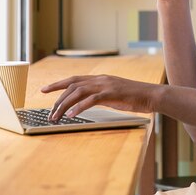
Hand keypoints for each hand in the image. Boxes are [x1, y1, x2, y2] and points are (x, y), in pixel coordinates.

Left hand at [41, 75, 155, 120]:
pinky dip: (79, 107)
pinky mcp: (112, 94)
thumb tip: (87, 103)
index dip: (58, 84)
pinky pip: (91, 100)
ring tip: (57, 116)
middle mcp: (101, 79)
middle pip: (72, 85)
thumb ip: (101, 95)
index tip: (44, 89)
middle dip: (57, 98)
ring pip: (78, 92)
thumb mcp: (114, 94)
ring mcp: (106, 85)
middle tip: (50, 112)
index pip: (74, 79)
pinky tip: (72, 115)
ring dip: (64, 105)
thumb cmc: (135, 96)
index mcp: (101, 79)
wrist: (151, 95)